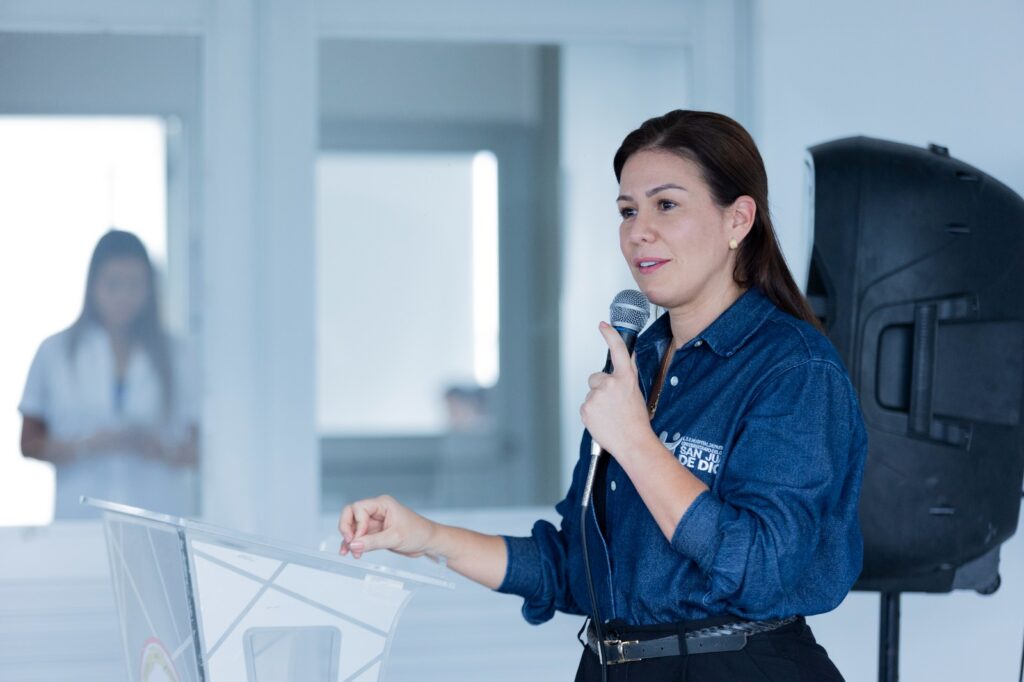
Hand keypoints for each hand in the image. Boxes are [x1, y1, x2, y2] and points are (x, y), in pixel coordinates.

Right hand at [338, 495, 436, 559]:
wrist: (428, 542)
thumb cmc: (418, 532)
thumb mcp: (395, 538)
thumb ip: (372, 542)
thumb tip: (353, 545)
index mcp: (382, 504)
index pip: (358, 508)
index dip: (356, 524)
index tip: (359, 539)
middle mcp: (376, 510)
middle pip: (351, 514)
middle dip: (348, 529)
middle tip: (349, 544)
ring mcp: (375, 522)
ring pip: (353, 527)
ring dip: (350, 540)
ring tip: (349, 553)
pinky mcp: (375, 533)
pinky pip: (359, 537)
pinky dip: (354, 544)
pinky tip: (351, 553)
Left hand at [579, 322, 652, 460]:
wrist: (633, 442)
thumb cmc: (636, 421)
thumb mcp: (636, 392)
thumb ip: (627, 374)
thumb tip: (626, 358)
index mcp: (625, 378)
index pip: (617, 350)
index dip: (610, 335)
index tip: (603, 326)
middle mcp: (610, 383)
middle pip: (596, 377)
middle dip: (601, 388)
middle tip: (613, 403)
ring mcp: (596, 396)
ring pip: (591, 393)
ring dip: (598, 402)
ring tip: (610, 415)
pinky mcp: (586, 408)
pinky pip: (586, 406)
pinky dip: (592, 413)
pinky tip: (604, 420)